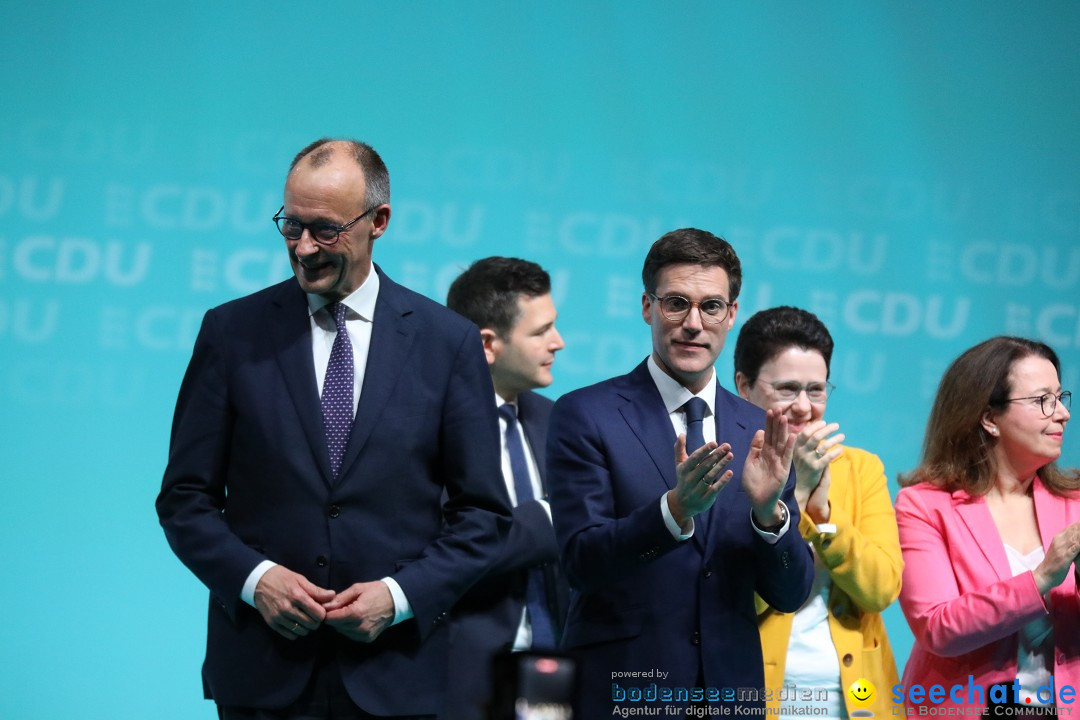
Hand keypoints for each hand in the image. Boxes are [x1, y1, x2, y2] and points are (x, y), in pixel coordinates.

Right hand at [253, 565, 334, 639]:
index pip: (318, 614)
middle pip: (311, 624)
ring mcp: (279, 617)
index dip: (322, 613)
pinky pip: (290, 635)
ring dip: (306, 626)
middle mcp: (288, 608)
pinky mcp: (272, 624)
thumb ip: (316, 590)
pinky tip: (295, 622)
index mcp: (297, 596)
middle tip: (313, 614)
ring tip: (304, 618)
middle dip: (315, 620)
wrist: (258, 582)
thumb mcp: (300, 579)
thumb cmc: (282, 578)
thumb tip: (332, 595)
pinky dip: (296, 631)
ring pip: (302, 631)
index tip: (320, 609)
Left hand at [323, 581, 394, 642]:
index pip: (331, 619)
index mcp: (356, 613)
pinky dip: (349, 628)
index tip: (330, 606)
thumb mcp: (357, 589)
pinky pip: (351, 635)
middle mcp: (359, 627)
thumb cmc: (376, 591)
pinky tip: (355, 620)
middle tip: (341, 608)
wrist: (395, 601)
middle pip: (335, 626)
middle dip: (334, 617)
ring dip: (341, 624)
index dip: (327, 612)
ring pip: (342, 632)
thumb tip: (325, 606)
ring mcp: (364, 635)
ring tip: (349, 613)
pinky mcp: (367, 639)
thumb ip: (340, 598)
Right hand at [665, 435, 733, 528]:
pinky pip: (715, 489)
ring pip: (710, 476)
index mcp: (683, 469)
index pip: (695, 458)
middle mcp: (689, 479)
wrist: (682, 504)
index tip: (714, 443)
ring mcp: (697, 490)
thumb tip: (681, 434)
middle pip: (704, 466)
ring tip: (730, 455)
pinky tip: (730, 472)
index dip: (704, 450)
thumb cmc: (683, 479)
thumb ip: (680, 449)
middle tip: (727, 446)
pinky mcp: (705, 499)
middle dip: (716, 455)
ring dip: (721, 465)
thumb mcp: (680, 465)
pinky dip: (723, 481)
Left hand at [742, 408, 795, 526]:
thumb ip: (755, 447)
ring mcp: (779, 461)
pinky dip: (789, 446)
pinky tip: (792, 436)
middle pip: (775, 435)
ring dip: (783, 431)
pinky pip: (787, 456)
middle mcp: (773, 454)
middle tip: (778, 408)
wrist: (758, 500)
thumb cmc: (753, 482)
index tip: (770, 411)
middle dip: (776, 422)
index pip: (767, 434)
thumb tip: (760, 431)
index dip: (768, 423)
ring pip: (782, 443)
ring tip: (784, 418)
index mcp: (764, 452)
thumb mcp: (750, 462)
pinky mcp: (784, 470)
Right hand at [791, 420, 843, 512]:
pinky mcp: (816, 469)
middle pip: (816, 436)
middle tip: (836, 425)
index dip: (815, 426)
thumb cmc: (797, 468)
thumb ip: (802, 442)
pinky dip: (835, 452)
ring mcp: (808, 460)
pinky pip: (828, 458)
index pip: (806, 432)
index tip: (824, 422)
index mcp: (795, 446)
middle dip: (827, 429)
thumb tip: (811, 428)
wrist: (797, 487)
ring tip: (842, 436)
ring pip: (823, 446)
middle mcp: (801, 452)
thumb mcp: (795, 453)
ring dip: (834, 439)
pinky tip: (841, 449)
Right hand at [1033, 521, 1079, 594]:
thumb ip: (1066, 542)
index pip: (1072, 527)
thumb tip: (1075, 537)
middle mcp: (1059, 541)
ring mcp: (1061, 549)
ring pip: (1076, 537)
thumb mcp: (1059, 550)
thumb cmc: (1053, 564)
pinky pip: (1074, 548)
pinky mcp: (1064, 557)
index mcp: (1058, 538)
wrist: (1043, 576)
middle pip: (1075, 530)